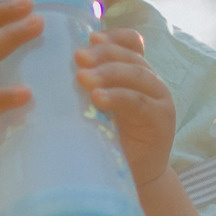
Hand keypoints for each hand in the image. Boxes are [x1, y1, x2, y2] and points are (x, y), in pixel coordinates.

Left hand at [75, 27, 172, 188]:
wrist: (137, 178)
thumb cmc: (112, 140)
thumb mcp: (100, 108)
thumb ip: (91, 87)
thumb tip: (54, 68)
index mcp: (138, 74)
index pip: (132, 44)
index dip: (113, 37)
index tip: (90, 37)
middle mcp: (152, 82)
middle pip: (130, 57)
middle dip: (103, 54)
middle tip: (78, 57)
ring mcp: (160, 100)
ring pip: (135, 75)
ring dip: (107, 73)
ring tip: (82, 78)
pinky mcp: (161, 120)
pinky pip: (138, 102)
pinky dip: (117, 97)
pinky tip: (98, 98)